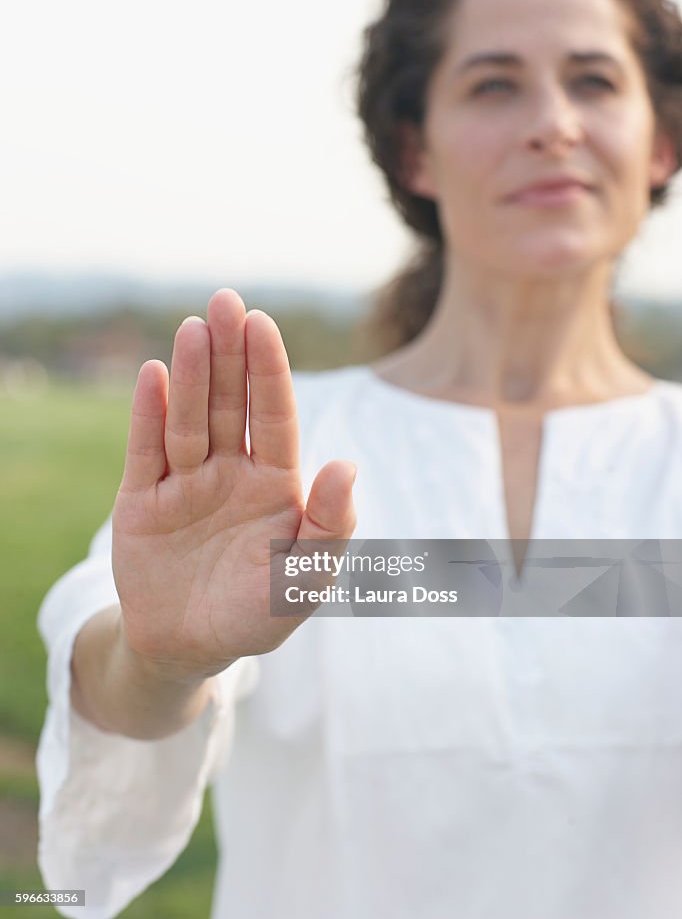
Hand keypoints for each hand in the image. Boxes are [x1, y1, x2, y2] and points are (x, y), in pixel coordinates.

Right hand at [111, 289, 356, 680]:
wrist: (189, 650)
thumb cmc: (258, 613)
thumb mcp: (305, 579)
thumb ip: (330, 526)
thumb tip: (348, 465)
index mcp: (276, 483)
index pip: (275, 416)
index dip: (269, 371)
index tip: (263, 324)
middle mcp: (231, 472)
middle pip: (232, 403)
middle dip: (230, 354)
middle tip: (225, 300)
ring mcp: (186, 483)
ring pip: (190, 419)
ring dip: (192, 375)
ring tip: (194, 329)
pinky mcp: (144, 501)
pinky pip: (147, 451)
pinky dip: (149, 414)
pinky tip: (154, 374)